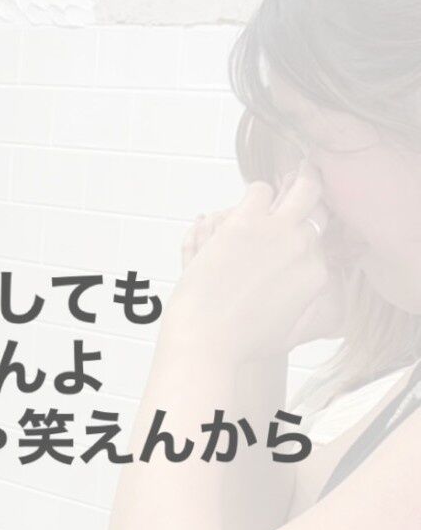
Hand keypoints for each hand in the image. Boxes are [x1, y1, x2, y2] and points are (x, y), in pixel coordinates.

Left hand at [166, 172, 335, 362]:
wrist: (207, 338)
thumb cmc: (240, 343)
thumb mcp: (287, 335)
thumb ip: (307, 316)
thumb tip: (322, 311)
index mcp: (316, 275)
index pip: (321, 240)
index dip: (308, 232)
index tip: (293, 232)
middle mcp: (305, 248)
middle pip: (319, 209)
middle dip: (310, 199)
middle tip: (301, 186)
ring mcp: (280, 231)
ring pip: (302, 187)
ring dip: (283, 192)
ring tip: (268, 199)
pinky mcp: (249, 220)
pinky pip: (259, 190)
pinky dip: (252, 197)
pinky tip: (242, 211)